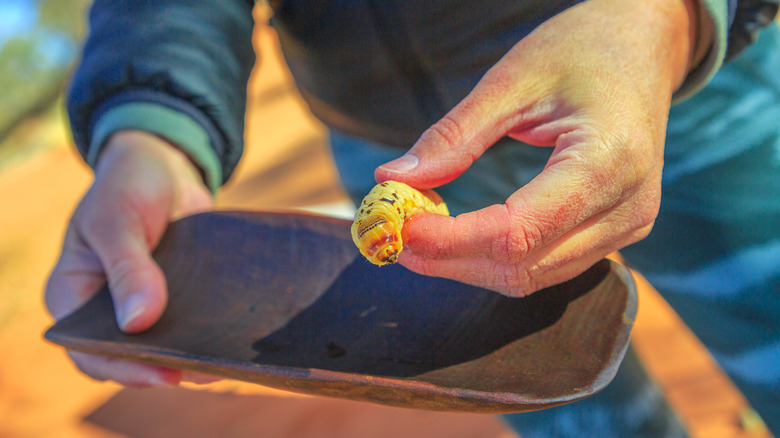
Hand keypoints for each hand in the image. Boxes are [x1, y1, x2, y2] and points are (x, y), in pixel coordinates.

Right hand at [46, 130, 213, 385]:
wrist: (165, 165)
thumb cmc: (128, 185)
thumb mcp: (118, 220)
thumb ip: (127, 269)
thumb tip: (137, 323)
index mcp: (74, 295)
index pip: (89, 351)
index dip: (124, 369)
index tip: (166, 374)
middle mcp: (106, 309)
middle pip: (131, 357)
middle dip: (167, 368)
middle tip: (208, 371)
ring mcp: (143, 306)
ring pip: (165, 347)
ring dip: (194, 357)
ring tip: (227, 362)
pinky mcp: (177, 299)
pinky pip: (191, 326)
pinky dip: (210, 335)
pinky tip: (236, 340)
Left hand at [375, 0, 697, 295]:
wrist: (643, 48)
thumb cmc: (582, 50)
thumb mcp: (512, 79)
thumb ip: (454, 136)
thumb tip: (393, 181)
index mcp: (608, 160)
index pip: (517, 231)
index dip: (451, 240)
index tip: (399, 226)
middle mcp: (628, 207)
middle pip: (522, 266)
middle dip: (450, 260)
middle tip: (394, 236)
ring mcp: (629, 227)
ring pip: (533, 277)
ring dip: (469, 265)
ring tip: (420, 235)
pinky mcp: (620, 233)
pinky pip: (549, 267)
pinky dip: (498, 259)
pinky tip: (462, 236)